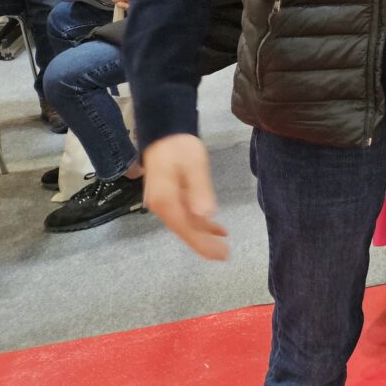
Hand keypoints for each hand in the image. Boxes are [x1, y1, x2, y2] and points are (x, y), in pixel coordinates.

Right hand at [142, 134, 227, 260]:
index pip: (186, 228)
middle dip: (203, 243)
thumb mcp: (194, 164)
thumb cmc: (179, 146)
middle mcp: (161, 206)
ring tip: (222, 242)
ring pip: (185, 223)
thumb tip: (205, 215)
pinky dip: (199, 220)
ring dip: (202, 233)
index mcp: (166, 200)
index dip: (202, 243)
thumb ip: (199, 189)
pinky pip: (184, 214)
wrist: (163, 131)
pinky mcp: (168, 197)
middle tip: (224, 254)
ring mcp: (163, 202)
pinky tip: (213, 225)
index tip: (219, 254)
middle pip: (184, 229)